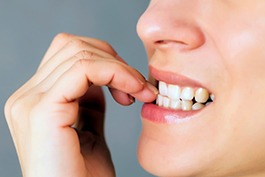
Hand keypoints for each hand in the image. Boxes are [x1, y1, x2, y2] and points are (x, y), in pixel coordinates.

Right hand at [4, 33, 156, 176]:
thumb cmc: (85, 175)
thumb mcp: (89, 127)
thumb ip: (89, 99)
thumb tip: (102, 75)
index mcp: (37, 99)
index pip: (69, 53)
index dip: (106, 60)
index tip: (132, 85)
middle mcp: (27, 96)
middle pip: (72, 46)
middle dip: (114, 60)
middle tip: (138, 86)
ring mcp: (30, 102)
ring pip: (79, 52)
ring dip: (119, 67)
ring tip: (139, 92)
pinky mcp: (42, 111)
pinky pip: (84, 69)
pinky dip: (115, 73)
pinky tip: (132, 92)